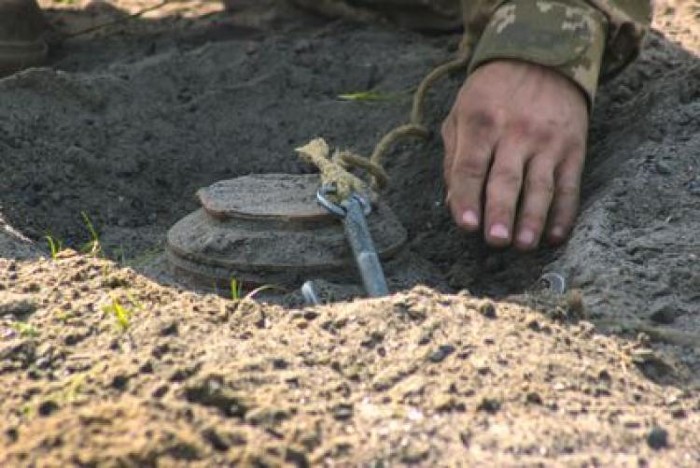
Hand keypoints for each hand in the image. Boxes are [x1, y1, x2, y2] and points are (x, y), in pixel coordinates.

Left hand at [442, 59, 588, 249]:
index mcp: (481, 123)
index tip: (466, 225)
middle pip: (506, 179)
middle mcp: (515, 132)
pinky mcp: (574, 148)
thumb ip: (454, 159)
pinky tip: (555, 235)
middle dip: (501, 212)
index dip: (467, 197)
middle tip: (495, 241)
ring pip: (540, 186)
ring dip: (533, 218)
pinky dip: (564, 213)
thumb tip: (454, 204)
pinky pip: (570, 185)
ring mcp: (548, 141)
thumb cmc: (491, 94)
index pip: (471, 167)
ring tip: (524, 245)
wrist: (543, 57)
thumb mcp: (461, 114)